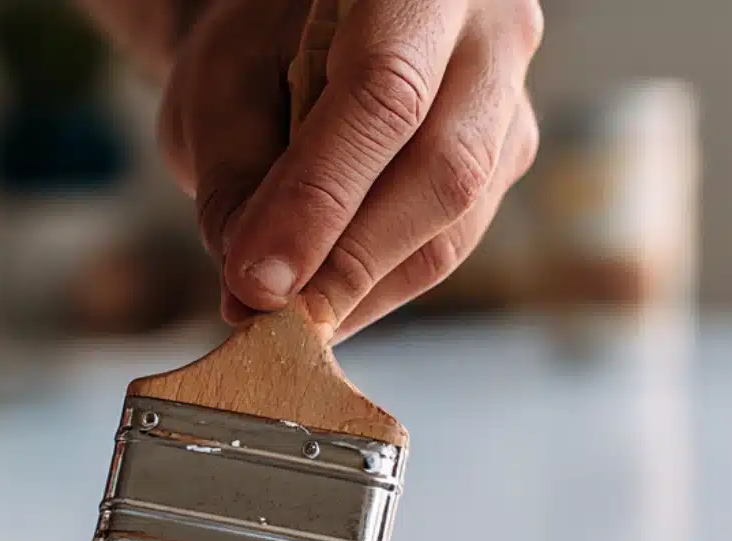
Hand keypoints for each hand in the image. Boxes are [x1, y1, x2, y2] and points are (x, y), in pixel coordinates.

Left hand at [158, 0, 542, 338]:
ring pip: (456, 222)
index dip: (321, 197)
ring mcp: (511, 102)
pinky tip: (325, 302)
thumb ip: (236, 181)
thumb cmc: (259, 46)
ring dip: (365, 286)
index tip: (259, 279)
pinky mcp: (505, 163)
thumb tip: (256, 293)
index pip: (385, 94)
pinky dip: (379, 285)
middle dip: (353, 260)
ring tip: (290, 321)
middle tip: (276, 321)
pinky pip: (450, 243)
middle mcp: (490, 32)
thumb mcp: (220, 87)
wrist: (310, 29)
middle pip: (446, 166)